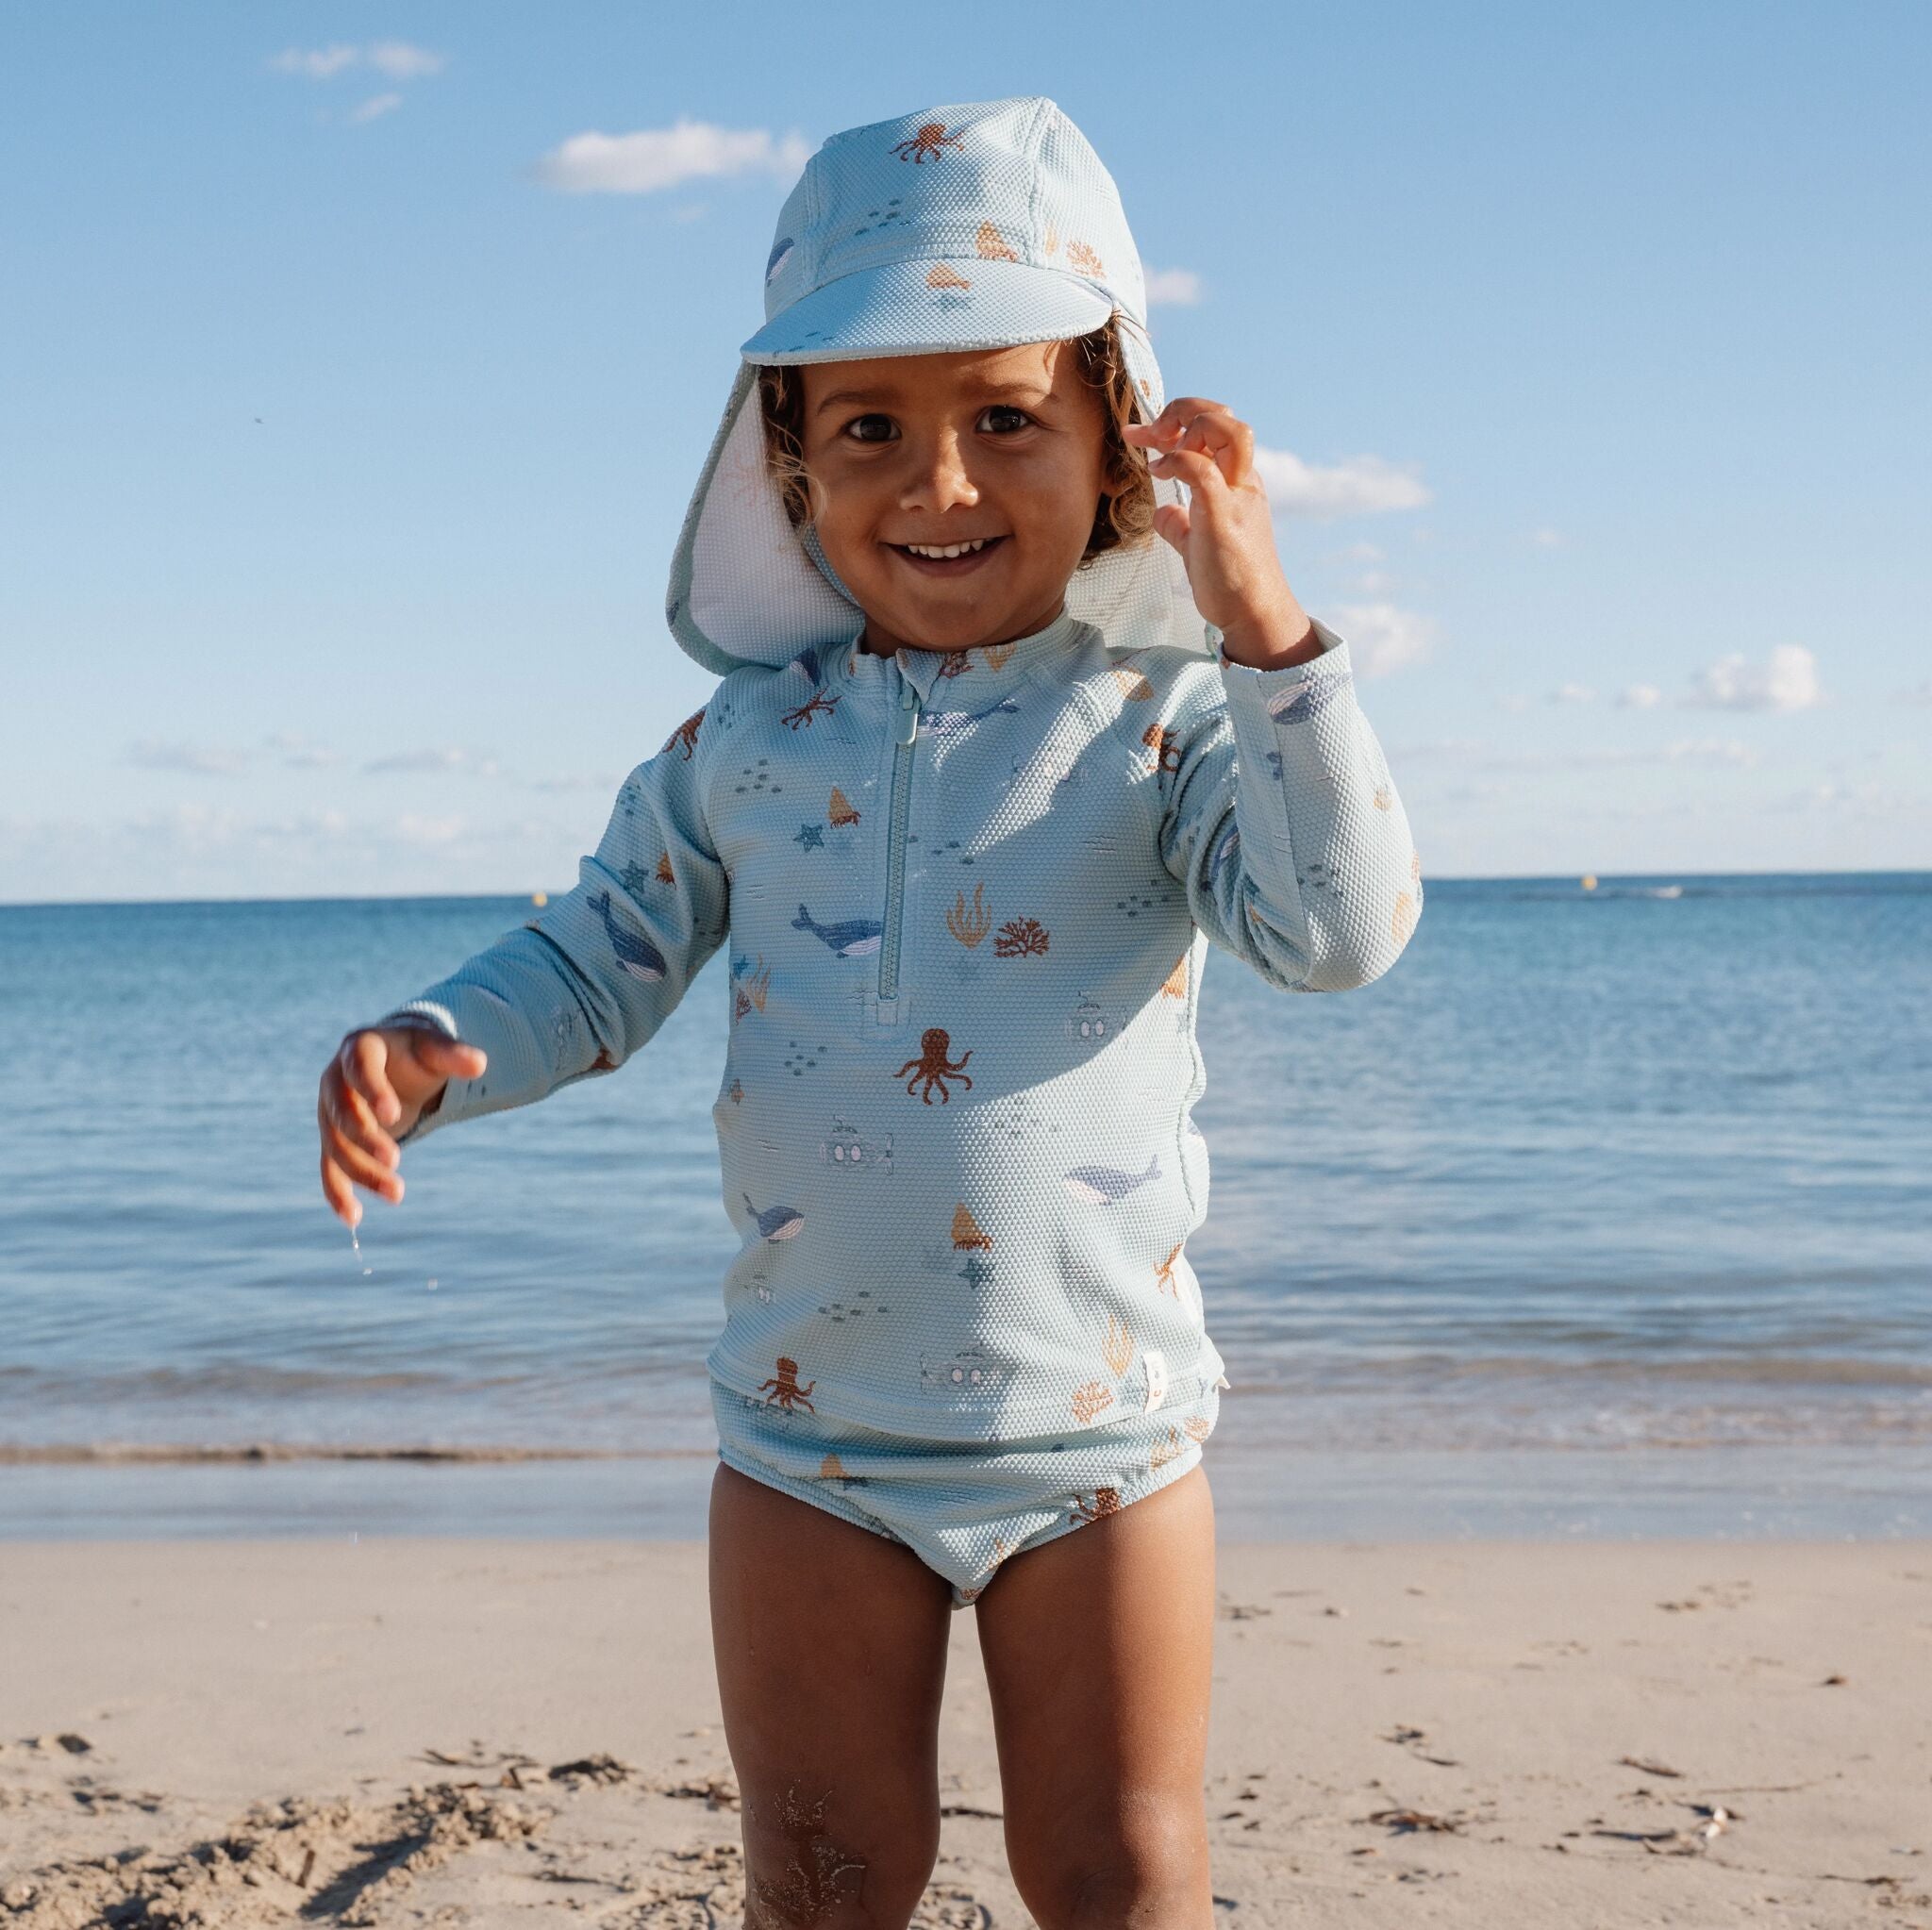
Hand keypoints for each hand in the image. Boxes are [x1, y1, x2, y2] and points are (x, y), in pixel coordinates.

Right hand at [317, 1026, 485, 1227]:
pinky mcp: (332, 1139)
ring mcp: (329, 1112)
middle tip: (395, 1159)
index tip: (393, 1116)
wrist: (395, 1063)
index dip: (373, 1091)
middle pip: (341, 1112)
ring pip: (335, 1145)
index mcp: (359, 1048)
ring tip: (396, 1193)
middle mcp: (335, 1080)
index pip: (360, 1068)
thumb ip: (454, 1055)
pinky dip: (338, 1193)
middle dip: (366, 1138)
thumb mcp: (434, 1048)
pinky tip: (352, 1217)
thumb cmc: (416, 1054)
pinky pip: (329, 1167)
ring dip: (361, 1171)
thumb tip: (480, 1063)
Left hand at [1122, 398, 1319, 667]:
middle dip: (1183, 411)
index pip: (1215, 427)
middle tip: (1150, 433)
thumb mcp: (1197, 544)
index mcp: (1238, 482)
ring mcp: (1236, 497)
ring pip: (1227, 430)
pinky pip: (1202, 470)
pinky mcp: (1224, 517)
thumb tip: (1163, 511)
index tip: (1140, 434)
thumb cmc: (1229, 582)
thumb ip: (1181, 523)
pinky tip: (1157, 472)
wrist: (1254, 614)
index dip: (1176, 420)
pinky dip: (1175, 462)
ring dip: (1187, 427)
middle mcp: (1242, 481)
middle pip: (1225, 416)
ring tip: (1158, 447)